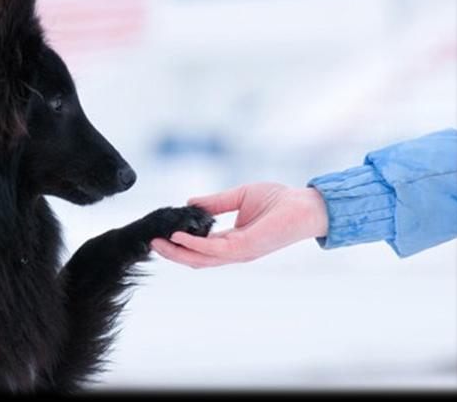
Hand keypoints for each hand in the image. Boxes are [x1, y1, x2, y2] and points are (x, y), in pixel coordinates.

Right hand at [150, 183, 328, 267]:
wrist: (306, 205)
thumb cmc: (280, 200)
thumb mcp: (240, 196)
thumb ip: (216, 202)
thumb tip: (191, 203)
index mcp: (233, 241)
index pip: (200, 248)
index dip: (180, 243)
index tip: (161, 234)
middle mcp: (234, 251)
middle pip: (196, 259)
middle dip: (172, 253)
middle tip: (150, 243)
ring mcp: (239, 252)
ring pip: (200, 259)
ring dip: (176, 252)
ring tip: (157, 242)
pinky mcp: (245, 247)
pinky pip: (213, 249)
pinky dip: (193, 244)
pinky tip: (178, 235)